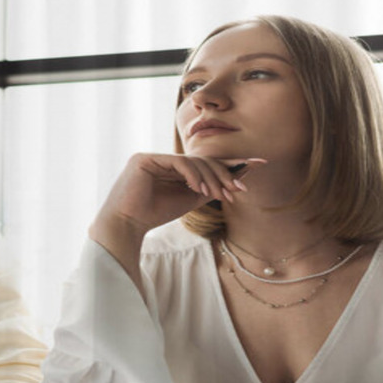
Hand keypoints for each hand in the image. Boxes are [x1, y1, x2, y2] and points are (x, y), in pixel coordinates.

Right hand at [93, 153, 265, 238]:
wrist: (126, 225)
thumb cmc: (154, 215)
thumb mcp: (189, 200)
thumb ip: (208, 188)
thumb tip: (236, 178)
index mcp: (172, 167)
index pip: (204, 163)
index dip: (229, 164)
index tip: (255, 165)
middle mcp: (163, 158)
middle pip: (201, 160)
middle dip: (223, 173)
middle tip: (240, 187)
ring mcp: (153, 157)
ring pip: (192, 161)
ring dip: (211, 178)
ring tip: (221, 194)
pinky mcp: (145, 159)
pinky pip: (178, 163)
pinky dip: (193, 175)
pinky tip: (202, 189)